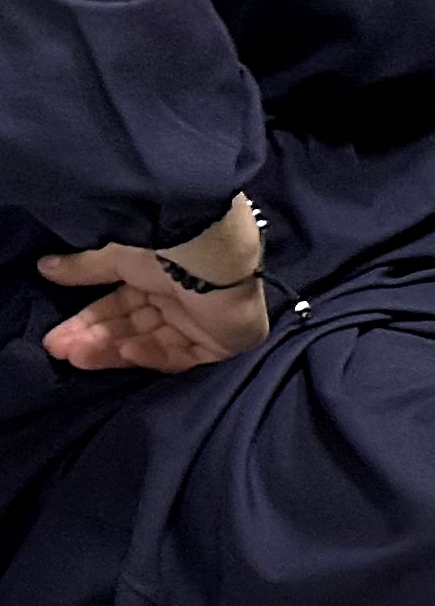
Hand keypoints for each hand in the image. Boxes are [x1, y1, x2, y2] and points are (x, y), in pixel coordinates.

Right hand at [39, 200, 269, 372]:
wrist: (216, 255)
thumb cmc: (170, 249)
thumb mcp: (118, 255)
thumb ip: (85, 267)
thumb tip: (43, 266)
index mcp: (159, 279)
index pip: (117, 308)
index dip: (86, 323)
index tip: (53, 339)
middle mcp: (179, 302)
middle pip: (129, 330)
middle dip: (93, 340)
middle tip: (59, 350)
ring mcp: (200, 324)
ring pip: (148, 345)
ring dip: (112, 350)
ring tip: (79, 354)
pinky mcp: (220, 344)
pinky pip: (178, 356)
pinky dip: (151, 354)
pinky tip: (127, 350)